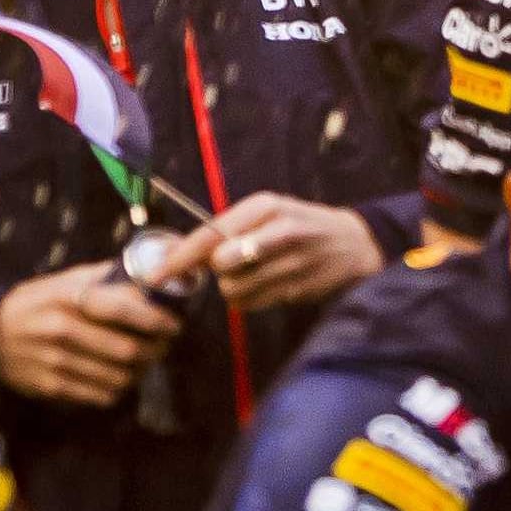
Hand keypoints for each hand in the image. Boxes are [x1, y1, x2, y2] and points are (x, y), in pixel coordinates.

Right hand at [0, 263, 180, 407]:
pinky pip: (101, 395)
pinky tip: (120, 377)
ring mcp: (54, 362)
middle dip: (156, 350)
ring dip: (141, 371)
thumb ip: (106, 277)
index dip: (158, 320)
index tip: (175, 324)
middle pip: (128, 349)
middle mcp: (61, 330)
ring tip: (145, 362)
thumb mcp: (64, 281)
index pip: (123, 309)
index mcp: (67, 298)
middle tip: (164, 346)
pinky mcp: (50, 386)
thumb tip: (153, 270)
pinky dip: (119, 389)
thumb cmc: (37, 303)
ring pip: (119, 376)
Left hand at [167, 193, 379, 314]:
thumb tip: (175, 255)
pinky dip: (251, 300)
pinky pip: (252, 304)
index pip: (211, 234)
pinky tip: (268, 286)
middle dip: (218, 271)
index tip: (154, 276)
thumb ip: (227, 230)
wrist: (356, 244)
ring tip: (253, 275)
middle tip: (229, 266)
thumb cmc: (301, 225)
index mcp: (266, 206)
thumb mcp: (269, 214)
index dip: (179, 257)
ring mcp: (293, 261)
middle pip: (221, 264)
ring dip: (234, 288)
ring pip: (234, 288)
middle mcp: (280, 230)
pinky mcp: (300, 287)